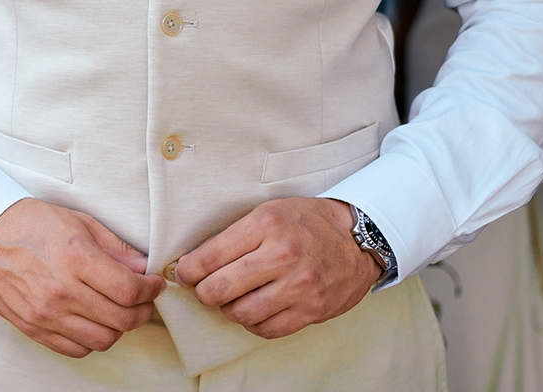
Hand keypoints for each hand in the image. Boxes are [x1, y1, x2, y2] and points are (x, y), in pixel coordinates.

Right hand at [0, 198, 165, 357]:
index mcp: (76, 259)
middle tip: (144, 299)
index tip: (154, 284)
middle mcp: (61, 291)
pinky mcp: (32, 328)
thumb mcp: (80, 222)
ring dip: (119, 328)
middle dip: (143, 311)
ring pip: (103, 340)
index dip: (151, 290)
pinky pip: (76, 349)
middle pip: (122, 320)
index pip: (129, 291)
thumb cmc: (32, 224)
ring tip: (118, 310)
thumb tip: (143, 268)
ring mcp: (45, 314)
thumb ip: (115, 248)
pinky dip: (92, 340)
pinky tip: (93, 321)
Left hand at [175, 198, 379, 338]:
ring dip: (229, 310)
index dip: (189, 270)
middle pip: (220, 289)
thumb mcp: (269, 213)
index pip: (210, 257)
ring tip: (233, 299)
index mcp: (266, 225)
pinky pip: (267, 329)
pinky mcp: (312, 310)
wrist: (357, 239)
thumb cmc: (307, 223)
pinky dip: (254, 323)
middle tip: (205, 289)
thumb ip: (234, 236)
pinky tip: (256, 309)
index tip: (184, 274)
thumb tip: (195, 262)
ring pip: (241, 314)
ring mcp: (299, 286)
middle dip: (204, 293)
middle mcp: (282, 255)